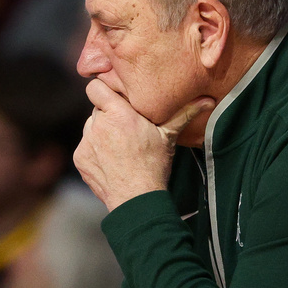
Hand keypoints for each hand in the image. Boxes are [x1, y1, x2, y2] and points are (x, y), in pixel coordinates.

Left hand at [73, 79, 213, 210]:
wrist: (137, 199)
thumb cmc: (154, 165)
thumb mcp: (169, 136)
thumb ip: (183, 114)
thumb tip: (208, 100)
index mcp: (117, 114)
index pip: (94, 87)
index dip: (103, 91)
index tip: (115, 99)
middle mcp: (97, 125)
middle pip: (96, 109)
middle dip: (108, 115)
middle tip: (125, 127)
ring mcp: (86, 142)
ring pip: (91, 127)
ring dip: (101, 132)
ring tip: (120, 147)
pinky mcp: (80, 158)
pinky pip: (86, 146)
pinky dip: (95, 151)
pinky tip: (112, 160)